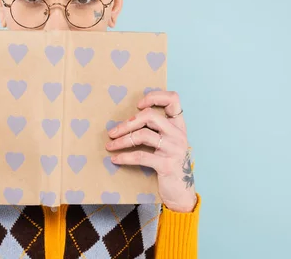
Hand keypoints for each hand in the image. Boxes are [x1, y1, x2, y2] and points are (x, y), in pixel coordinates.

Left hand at [105, 90, 196, 212]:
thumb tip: (128, 121)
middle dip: (127, 123)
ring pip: (143, 135)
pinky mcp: (166, 164)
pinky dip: (124, 156)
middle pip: (150, 116)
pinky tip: (115, 158)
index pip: (173, 99)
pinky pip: (140, 156)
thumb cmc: (169, 164)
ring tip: (110, 145)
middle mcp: (178, 134)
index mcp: (179, 125)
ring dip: (122, 140)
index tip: (139, 105)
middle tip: (113, 132)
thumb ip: (156, 130)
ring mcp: (174, 149)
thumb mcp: (168, 143)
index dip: (155, 97)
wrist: (181, 193)